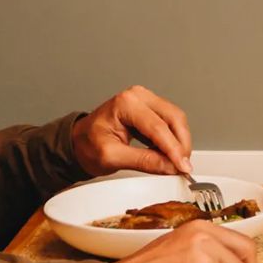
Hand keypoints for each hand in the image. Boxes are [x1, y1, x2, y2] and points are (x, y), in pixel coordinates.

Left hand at [72, 86, 191, 177]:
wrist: (79, 141)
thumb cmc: (88, 145)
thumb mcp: (112, 157)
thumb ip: (143, 161)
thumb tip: (169, 166)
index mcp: (126, 104)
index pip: (157, 128)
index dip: (173, 149)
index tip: (182, 167)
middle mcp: (138, 96)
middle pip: (173, 118)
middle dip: (181, 144)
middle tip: (183, 166)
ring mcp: (146, 99)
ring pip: (176, 118)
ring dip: (180, 141)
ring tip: (177, 162)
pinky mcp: (151, 107)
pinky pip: (170, 121)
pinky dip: (174, 138)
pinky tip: (172, 153)